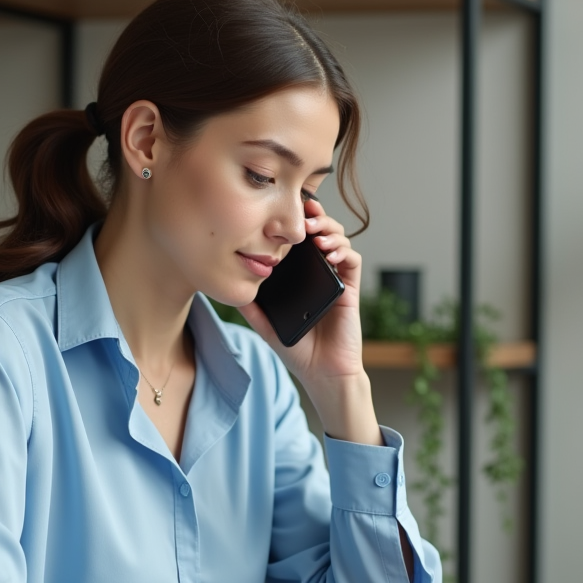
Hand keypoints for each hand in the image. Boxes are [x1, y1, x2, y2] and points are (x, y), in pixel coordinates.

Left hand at [238, 197, 379, 443]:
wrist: (323, 374)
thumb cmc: (298, 351)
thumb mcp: (267, 325)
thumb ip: (252, 307)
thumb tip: (230, 288)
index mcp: (300, 276)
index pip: (297, 240)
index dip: (293, 221)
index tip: (280, 209)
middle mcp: (318, 273)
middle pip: (320, 231)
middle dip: (313, 216)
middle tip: (302, 210)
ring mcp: (335, 279)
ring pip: (338, 239)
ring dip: (328, 229)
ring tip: (313, 230)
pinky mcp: (350, 289)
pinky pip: (351, 260)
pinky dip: (342, 249)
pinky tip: (328, 251)